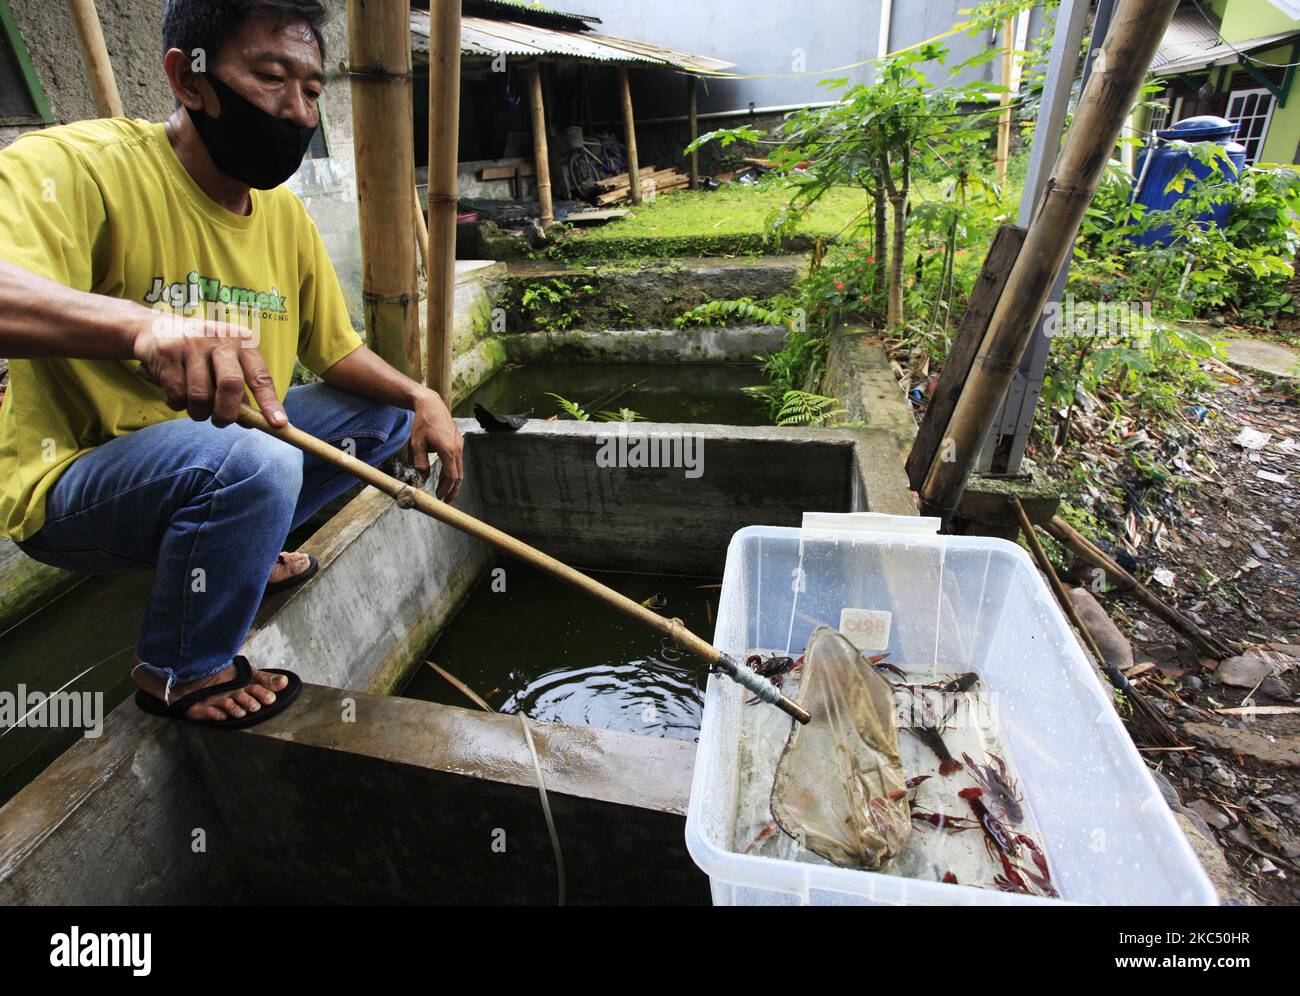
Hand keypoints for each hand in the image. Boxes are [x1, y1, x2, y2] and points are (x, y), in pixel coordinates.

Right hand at [130, 310, 286, 427]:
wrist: (154, 329)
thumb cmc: (200, 353)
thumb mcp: (225, 363)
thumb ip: (239, 391)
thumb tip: (252, 422)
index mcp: (242, 342)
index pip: (260, 376)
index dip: (270, 403)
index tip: (279, 425)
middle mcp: (220, 339)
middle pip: (231, 384)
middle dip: (227, 412)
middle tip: (222, 422)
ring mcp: (192, 343)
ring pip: (200, 395)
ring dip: (199, 413)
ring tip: (197, 408)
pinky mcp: (167, 353)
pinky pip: (176, 395)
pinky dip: (178, 405)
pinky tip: (177, 394)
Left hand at [409, 389, 463, 501]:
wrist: (432, 405)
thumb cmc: (423, 423)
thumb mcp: (417, 443)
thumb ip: (420, 461)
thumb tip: (423, 476)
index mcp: (448, 450)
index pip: (451, 476)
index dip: (446, 488)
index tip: (439, 497)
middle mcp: (457, 449)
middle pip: (459, 475)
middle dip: (453, 489)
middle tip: (446, 501)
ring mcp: (459, 445)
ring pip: (460, 468)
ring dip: (453, 481)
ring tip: (446, 491)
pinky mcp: (458, 442)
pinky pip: (458, 461)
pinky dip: (453, 471)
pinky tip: (446, 476)